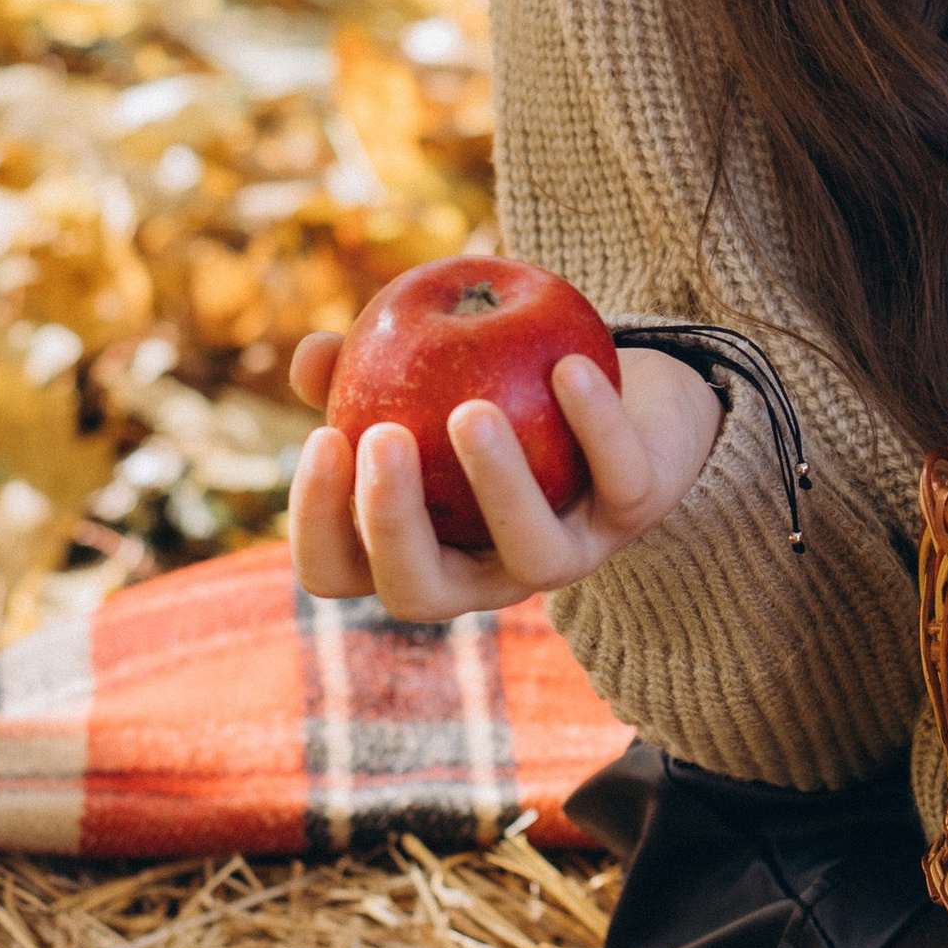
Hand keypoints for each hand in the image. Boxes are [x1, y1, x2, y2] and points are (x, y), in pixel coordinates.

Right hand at [286, 327, 721, 619]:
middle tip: (382, 438)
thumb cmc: (498, 391)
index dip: (318, 522)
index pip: (340, 570)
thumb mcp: (424, 373)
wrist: (623, 397)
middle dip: (392, 523)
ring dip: (499, 484)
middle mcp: (485, 573)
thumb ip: (362, 367)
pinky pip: (619, 477)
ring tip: (472, 411)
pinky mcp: (636, 511)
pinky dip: (595, 422)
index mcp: (418, 549)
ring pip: (533, 556)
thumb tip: (311, 355)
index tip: (325, 437)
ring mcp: (565, 553)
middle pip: (418, 592)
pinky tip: (567, 366)